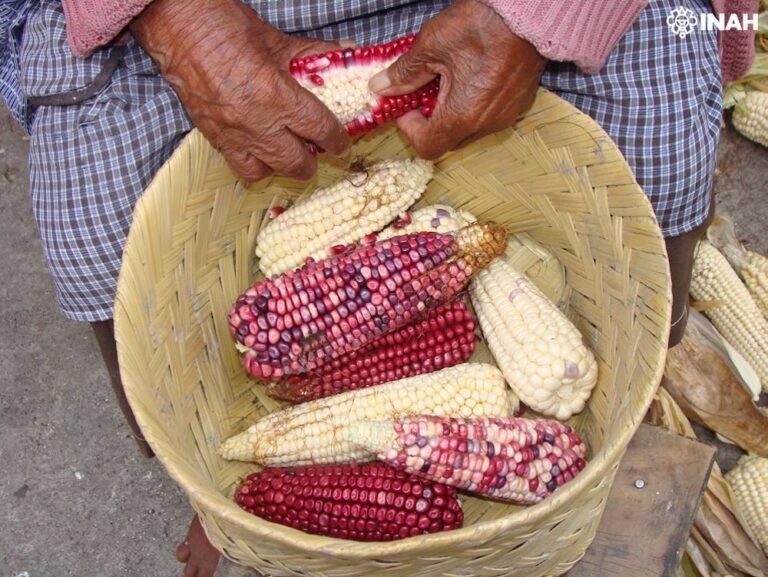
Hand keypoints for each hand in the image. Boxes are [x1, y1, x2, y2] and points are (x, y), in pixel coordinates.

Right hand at [130, 0, 350, 181]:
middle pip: (295, 163)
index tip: (341, 142)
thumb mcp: (276, 40)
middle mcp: (255, 124)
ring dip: (281, 166)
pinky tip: (261, 148)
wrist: (176, 26)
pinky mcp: (213, 137)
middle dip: (311, 161)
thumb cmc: (224, 26)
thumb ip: (313, 53)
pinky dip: (255, 163)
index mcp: (276, 97)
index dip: (336, 139)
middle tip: (318, 150)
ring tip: (287, 151)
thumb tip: (345, 52)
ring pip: (266, 171)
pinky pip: (239, 165)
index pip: (319, 130)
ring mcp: (232, 135)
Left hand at [369, 0, 545, 159]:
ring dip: (454, 115)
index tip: (407, 107)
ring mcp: (506, 116)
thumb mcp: (432, 45)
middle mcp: (486, 124)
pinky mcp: (520, 105)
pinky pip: (490, 118)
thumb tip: (380, 87)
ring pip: (470, 131)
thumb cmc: (481, 25)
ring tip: (451, 81)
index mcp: (461, 116)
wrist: (528, 12)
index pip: (427, 147)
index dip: (411, 130)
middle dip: (431, 123)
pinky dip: (475, 107)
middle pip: (448, 141)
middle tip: (425, 92)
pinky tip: (474, 79)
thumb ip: (404, 73)